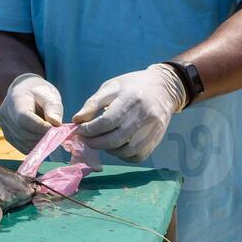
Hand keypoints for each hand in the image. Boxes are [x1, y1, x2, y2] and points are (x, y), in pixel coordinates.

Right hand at [0, 73, 63, 153]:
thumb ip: (53, 108)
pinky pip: (21, 147)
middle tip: (56, 135)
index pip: (23, 118)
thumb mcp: (49, 95)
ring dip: (39, 143)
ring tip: (50, 136)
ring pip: (22, 143)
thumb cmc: (39, 92)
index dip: (39, 127)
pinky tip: (42, 140)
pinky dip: (34, 147)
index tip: (54, 128)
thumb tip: (56, 124)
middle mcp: (5, 115)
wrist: (24, 91)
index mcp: (16, 101)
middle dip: (42, 137)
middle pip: (23, 133)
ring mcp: (4, 126)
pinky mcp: (7, 135)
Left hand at [72, 65, 186, 160]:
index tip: (79, 130)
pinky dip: (124, 156)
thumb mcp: (111, 87)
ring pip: (126, 151)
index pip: (106, 122)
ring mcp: (152, 130)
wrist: (164, 88)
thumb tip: (76, 120)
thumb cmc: (132, 85)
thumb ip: (93, 103)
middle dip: (95, 143)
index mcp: (130, 99)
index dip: (89, 129)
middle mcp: (143, 116)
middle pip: (115, 139)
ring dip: (109, 150)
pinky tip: (117, 146)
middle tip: (86, 139)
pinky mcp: (157, 139)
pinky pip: (138, 156)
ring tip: (101, 142)